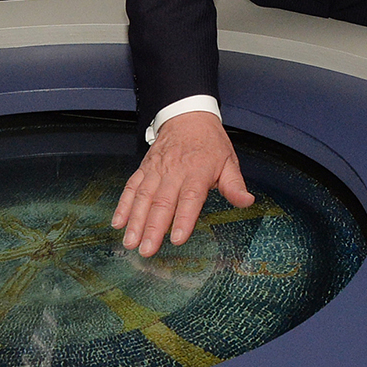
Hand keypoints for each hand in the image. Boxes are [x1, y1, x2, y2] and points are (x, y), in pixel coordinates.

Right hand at [112, 111, 252, 256]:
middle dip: (153, 228)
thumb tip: (247, 201)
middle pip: (162, 202)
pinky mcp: (144, 169)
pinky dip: (123, 205)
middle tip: (147, 250)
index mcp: (198, 171)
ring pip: (143, 197)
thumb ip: (235, 185)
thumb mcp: (229, 161)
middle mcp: (174, 171)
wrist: (188, 116)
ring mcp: (156, 170)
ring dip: (135, 221)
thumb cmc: (210, 143)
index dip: (183, 219)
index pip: (190, 198)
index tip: (177, 238)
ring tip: (130, 242)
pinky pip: (131, 187)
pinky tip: (118, 223)